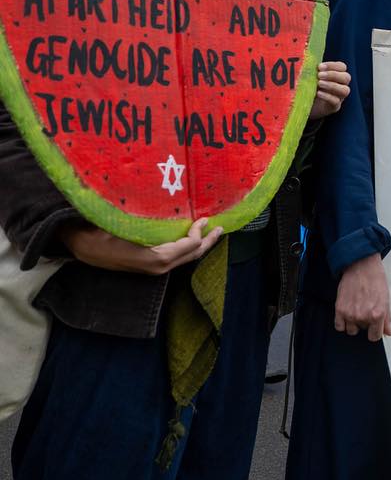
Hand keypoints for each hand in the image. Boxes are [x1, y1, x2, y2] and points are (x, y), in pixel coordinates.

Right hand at [62, 217, 222, 275]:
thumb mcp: (122, 223)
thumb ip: (146, 222)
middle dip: (208, 242)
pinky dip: (187, 248)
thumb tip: (173, 210)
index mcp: (152, 258)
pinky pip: (175, 258)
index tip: (206, 218)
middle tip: (221, 228)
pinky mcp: (149, 267)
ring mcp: (153, 269)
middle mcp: (156, 268)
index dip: (200, 234)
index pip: (187, 247)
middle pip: (191, 256)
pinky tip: (190, 238)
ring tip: (211, 233)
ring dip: (199, 246)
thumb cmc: (99, 231)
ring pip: (184, 259)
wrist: (79, 245)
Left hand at [309, 61, 350, 119]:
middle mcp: (341, 85)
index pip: (342, 67)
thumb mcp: (309, 76)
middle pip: (346, 78)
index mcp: (337, 75)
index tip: (319, 66)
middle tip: (319, 75)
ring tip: (319, 83)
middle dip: (333, 75)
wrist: (304, 104)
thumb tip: (308, 61)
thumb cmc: (307, 86)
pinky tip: (318, 93)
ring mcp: (339, 97)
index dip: (332, 66)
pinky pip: (336, 101)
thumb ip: (312, 68)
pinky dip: (328, 96)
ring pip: (345, 90)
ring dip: (332, 85)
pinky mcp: (334, 107)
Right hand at [334, 253, 390, 341]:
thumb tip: (388, 332)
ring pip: (351, 330)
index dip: (375, 332)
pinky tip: (347, 314)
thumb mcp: (386, 299)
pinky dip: (342, 323)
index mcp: (377, 315)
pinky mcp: (339, 309)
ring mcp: (350, 314)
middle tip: (366, 310)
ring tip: (357, 311)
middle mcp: (363, 317)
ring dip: (354, 324)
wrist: (362, 266)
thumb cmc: (376, 280)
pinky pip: (339, 326)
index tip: (374, 327)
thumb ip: (387, 319)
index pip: (375, 337)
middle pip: (363, 331)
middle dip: (365, 323)